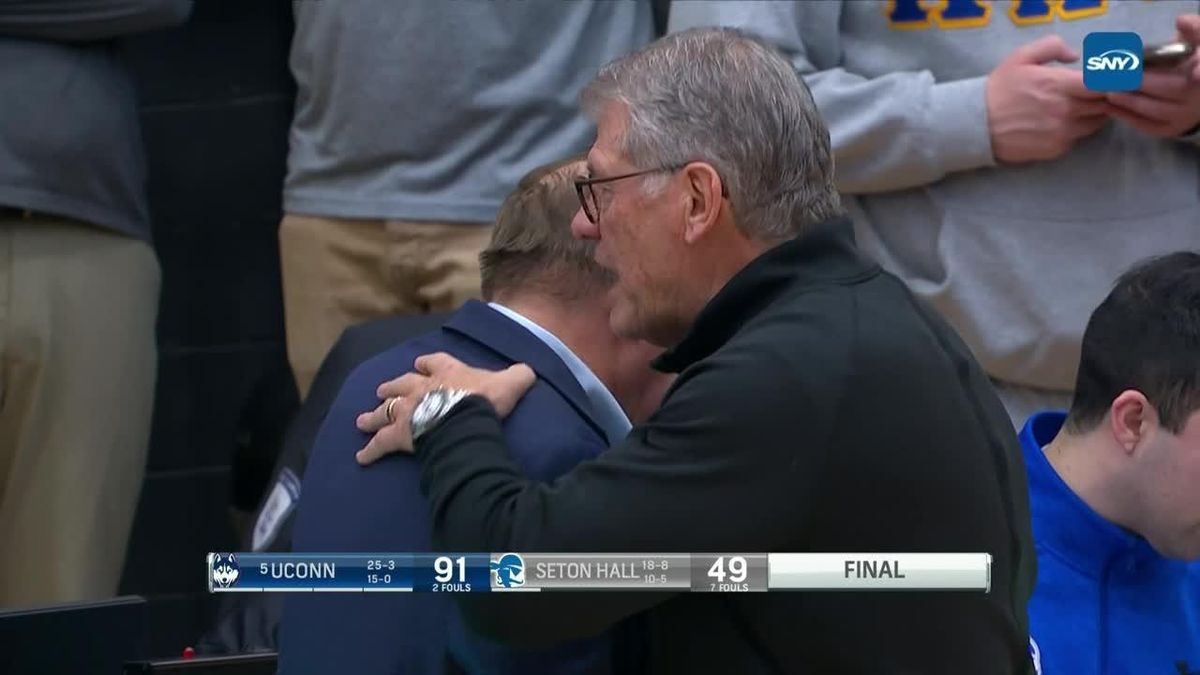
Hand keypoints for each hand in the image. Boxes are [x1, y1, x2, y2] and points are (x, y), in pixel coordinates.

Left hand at [354, 353, 535, 464]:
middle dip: (392, 387)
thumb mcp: (510, 382)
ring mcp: (407, 410)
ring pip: (385, 411)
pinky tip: (361, 457)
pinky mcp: (400, 434)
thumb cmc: (485, 399)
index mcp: (447, 372)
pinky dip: (371, 450)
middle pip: (401, 384)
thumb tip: (529, 371)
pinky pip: (381, 443)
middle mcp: (421, 388)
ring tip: (362, 420)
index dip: (426, 363)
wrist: (463, 418)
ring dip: (374, 415)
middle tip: (381, 391)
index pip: (433, 361)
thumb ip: (518, 375)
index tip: (420, 364)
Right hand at [986, 35, 1110, 163]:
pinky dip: (1076, 130)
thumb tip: (1075, 57)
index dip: (1109, 81)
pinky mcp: (1056, 149)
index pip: (1103, 84)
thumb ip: (1053, 47)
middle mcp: (1066, 110)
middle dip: (1101, 97)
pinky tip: (1060, 124)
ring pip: (1095, 123)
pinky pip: (1078, 138)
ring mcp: (1062, 132)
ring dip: (1093, 114)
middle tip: (1090, 94)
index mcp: (1059, 85)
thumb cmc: (1000, 89)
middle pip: (1103, 104)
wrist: (977, 124)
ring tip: (1078, 108)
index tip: (1102, 80)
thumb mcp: (1021, 57)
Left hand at [1106, 15, 1199, 137]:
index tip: (1193, 73)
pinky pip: (1147, 125)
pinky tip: (1110, 106)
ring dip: (1129, 100)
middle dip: (1141, 82)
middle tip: (1116, 75)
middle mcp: (1198, 96)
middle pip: (1170, 89)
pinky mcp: (1170, 129)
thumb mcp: (1195, 42)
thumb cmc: (1189, 60)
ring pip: (1156, 109)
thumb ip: (1192, 29)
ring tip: (1108, 90)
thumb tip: (1181, 21)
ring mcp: (1185, 115)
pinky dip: (1126, 116)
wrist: (1193, 94)